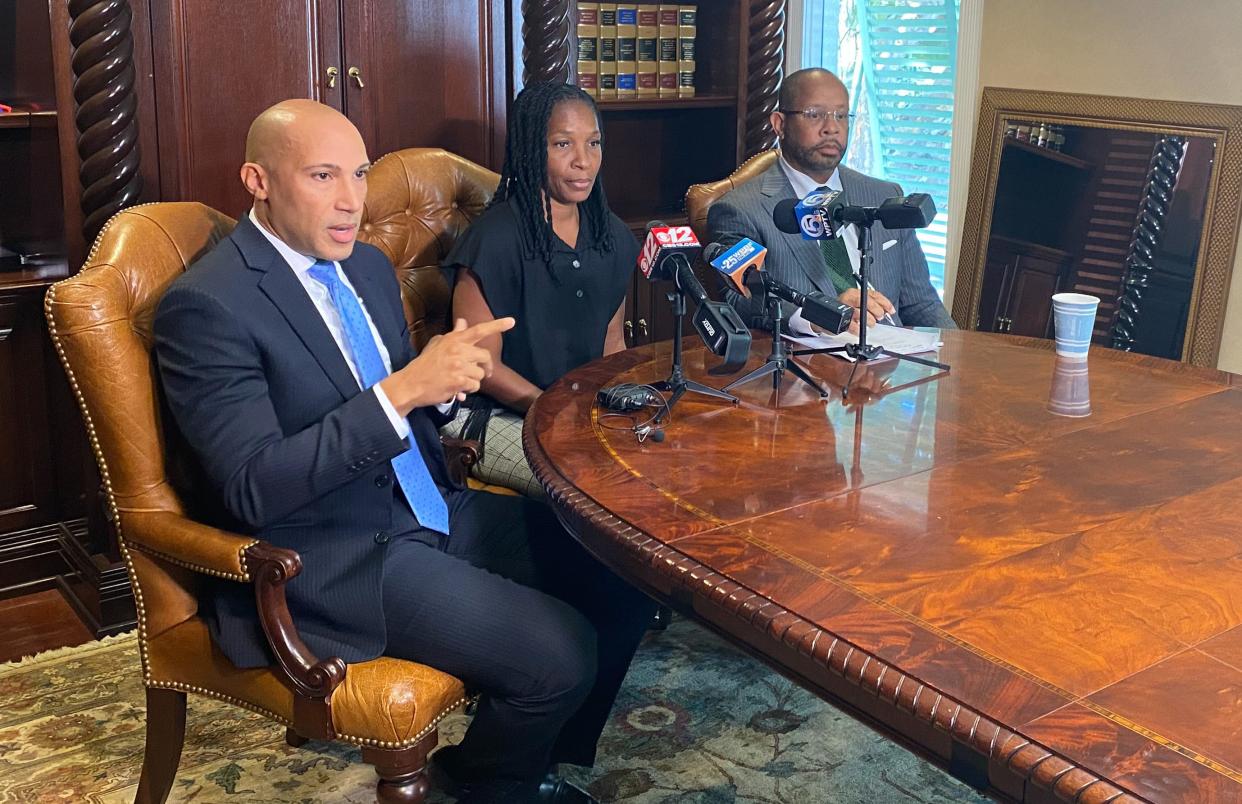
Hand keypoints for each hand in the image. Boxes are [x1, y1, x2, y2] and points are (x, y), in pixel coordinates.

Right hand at [381, 317, 515, 411]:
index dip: (497, 325)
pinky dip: (469, 390)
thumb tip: (463, 322)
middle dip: (486, 366)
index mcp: (453, 340)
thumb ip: (453, 335)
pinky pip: (474, 386)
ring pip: (481, 374)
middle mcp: (458, 350)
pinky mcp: (458, 381)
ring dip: (474, 381)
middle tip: (484, 373)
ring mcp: (458, 366)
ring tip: (461, 382)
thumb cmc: (424, 364)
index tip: (512, 321)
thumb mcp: (437, 344)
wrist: (411, 384)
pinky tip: (459, 390)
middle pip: (485, 356)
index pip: (478, 330)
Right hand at [838, 287, 894, 332]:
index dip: (884, 302)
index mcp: (854, 292)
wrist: (824, 316)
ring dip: (869, 320)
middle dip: (876, 310)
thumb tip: (887, 310)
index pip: (873, 294)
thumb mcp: (858, 303)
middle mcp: (848, 298)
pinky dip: (858, 329)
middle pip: (866, 301)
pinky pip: (852, 326)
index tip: (890, 310)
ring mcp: (842, 309)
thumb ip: (872, 304)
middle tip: (880, 317)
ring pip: (860, 313)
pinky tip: (860, 330)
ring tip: (870, 324)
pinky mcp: (838, 320)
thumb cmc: (844, 310)